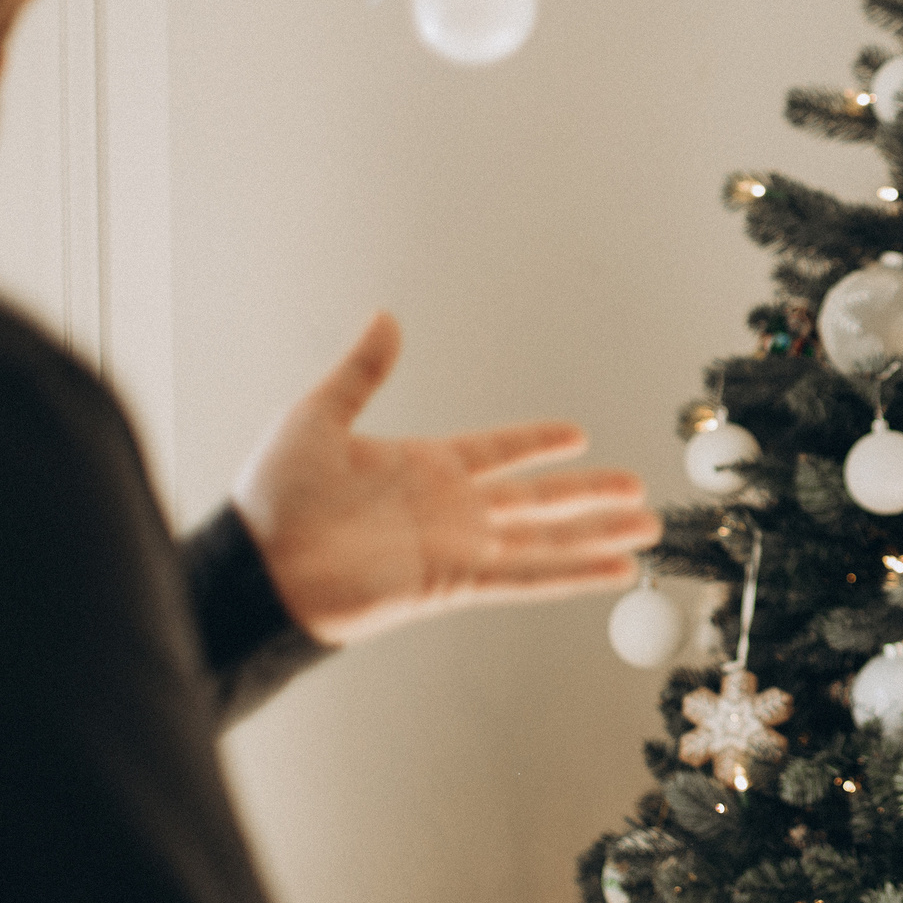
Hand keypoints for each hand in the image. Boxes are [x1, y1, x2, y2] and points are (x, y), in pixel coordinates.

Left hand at [233, 313, 661, 644]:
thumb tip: (385, 319)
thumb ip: (362, 372)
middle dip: (590, 494)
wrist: (257, 569)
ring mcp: (457, 548)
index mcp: (424, 467)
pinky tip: (613, 572)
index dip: (538, 442)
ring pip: (546, 539)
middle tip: (636, 488)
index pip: (499, 452)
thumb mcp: (316, 418)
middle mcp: (451, 509)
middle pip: (539, 499)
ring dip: (597, 535)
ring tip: (645, 529)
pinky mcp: (454, 583)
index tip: (576, 434)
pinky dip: (574, 576)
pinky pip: (527, 578)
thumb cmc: (272, 499)